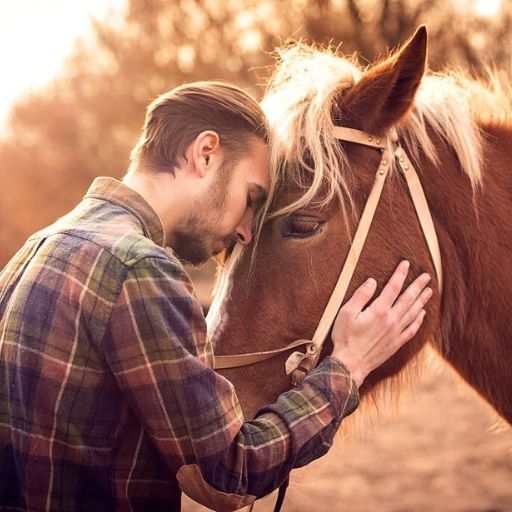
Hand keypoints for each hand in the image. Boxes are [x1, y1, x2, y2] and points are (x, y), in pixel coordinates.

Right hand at [331, 260, 431, 386]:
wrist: (351, 364)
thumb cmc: (345, 337)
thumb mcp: (346, 313)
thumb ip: (361, 296)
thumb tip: (372, 281)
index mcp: (379, 310)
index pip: (393, 287)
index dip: (400, 274)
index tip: (406, 264)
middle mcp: (391, 320)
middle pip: (408, 299)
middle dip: (417, 285)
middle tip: (426, 276)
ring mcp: (395, 332)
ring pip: (413, 313)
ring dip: (422, 300)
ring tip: (429, 291)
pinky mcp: (396, 343)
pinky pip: (412, 329)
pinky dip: (419, 321)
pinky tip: (422, 314)